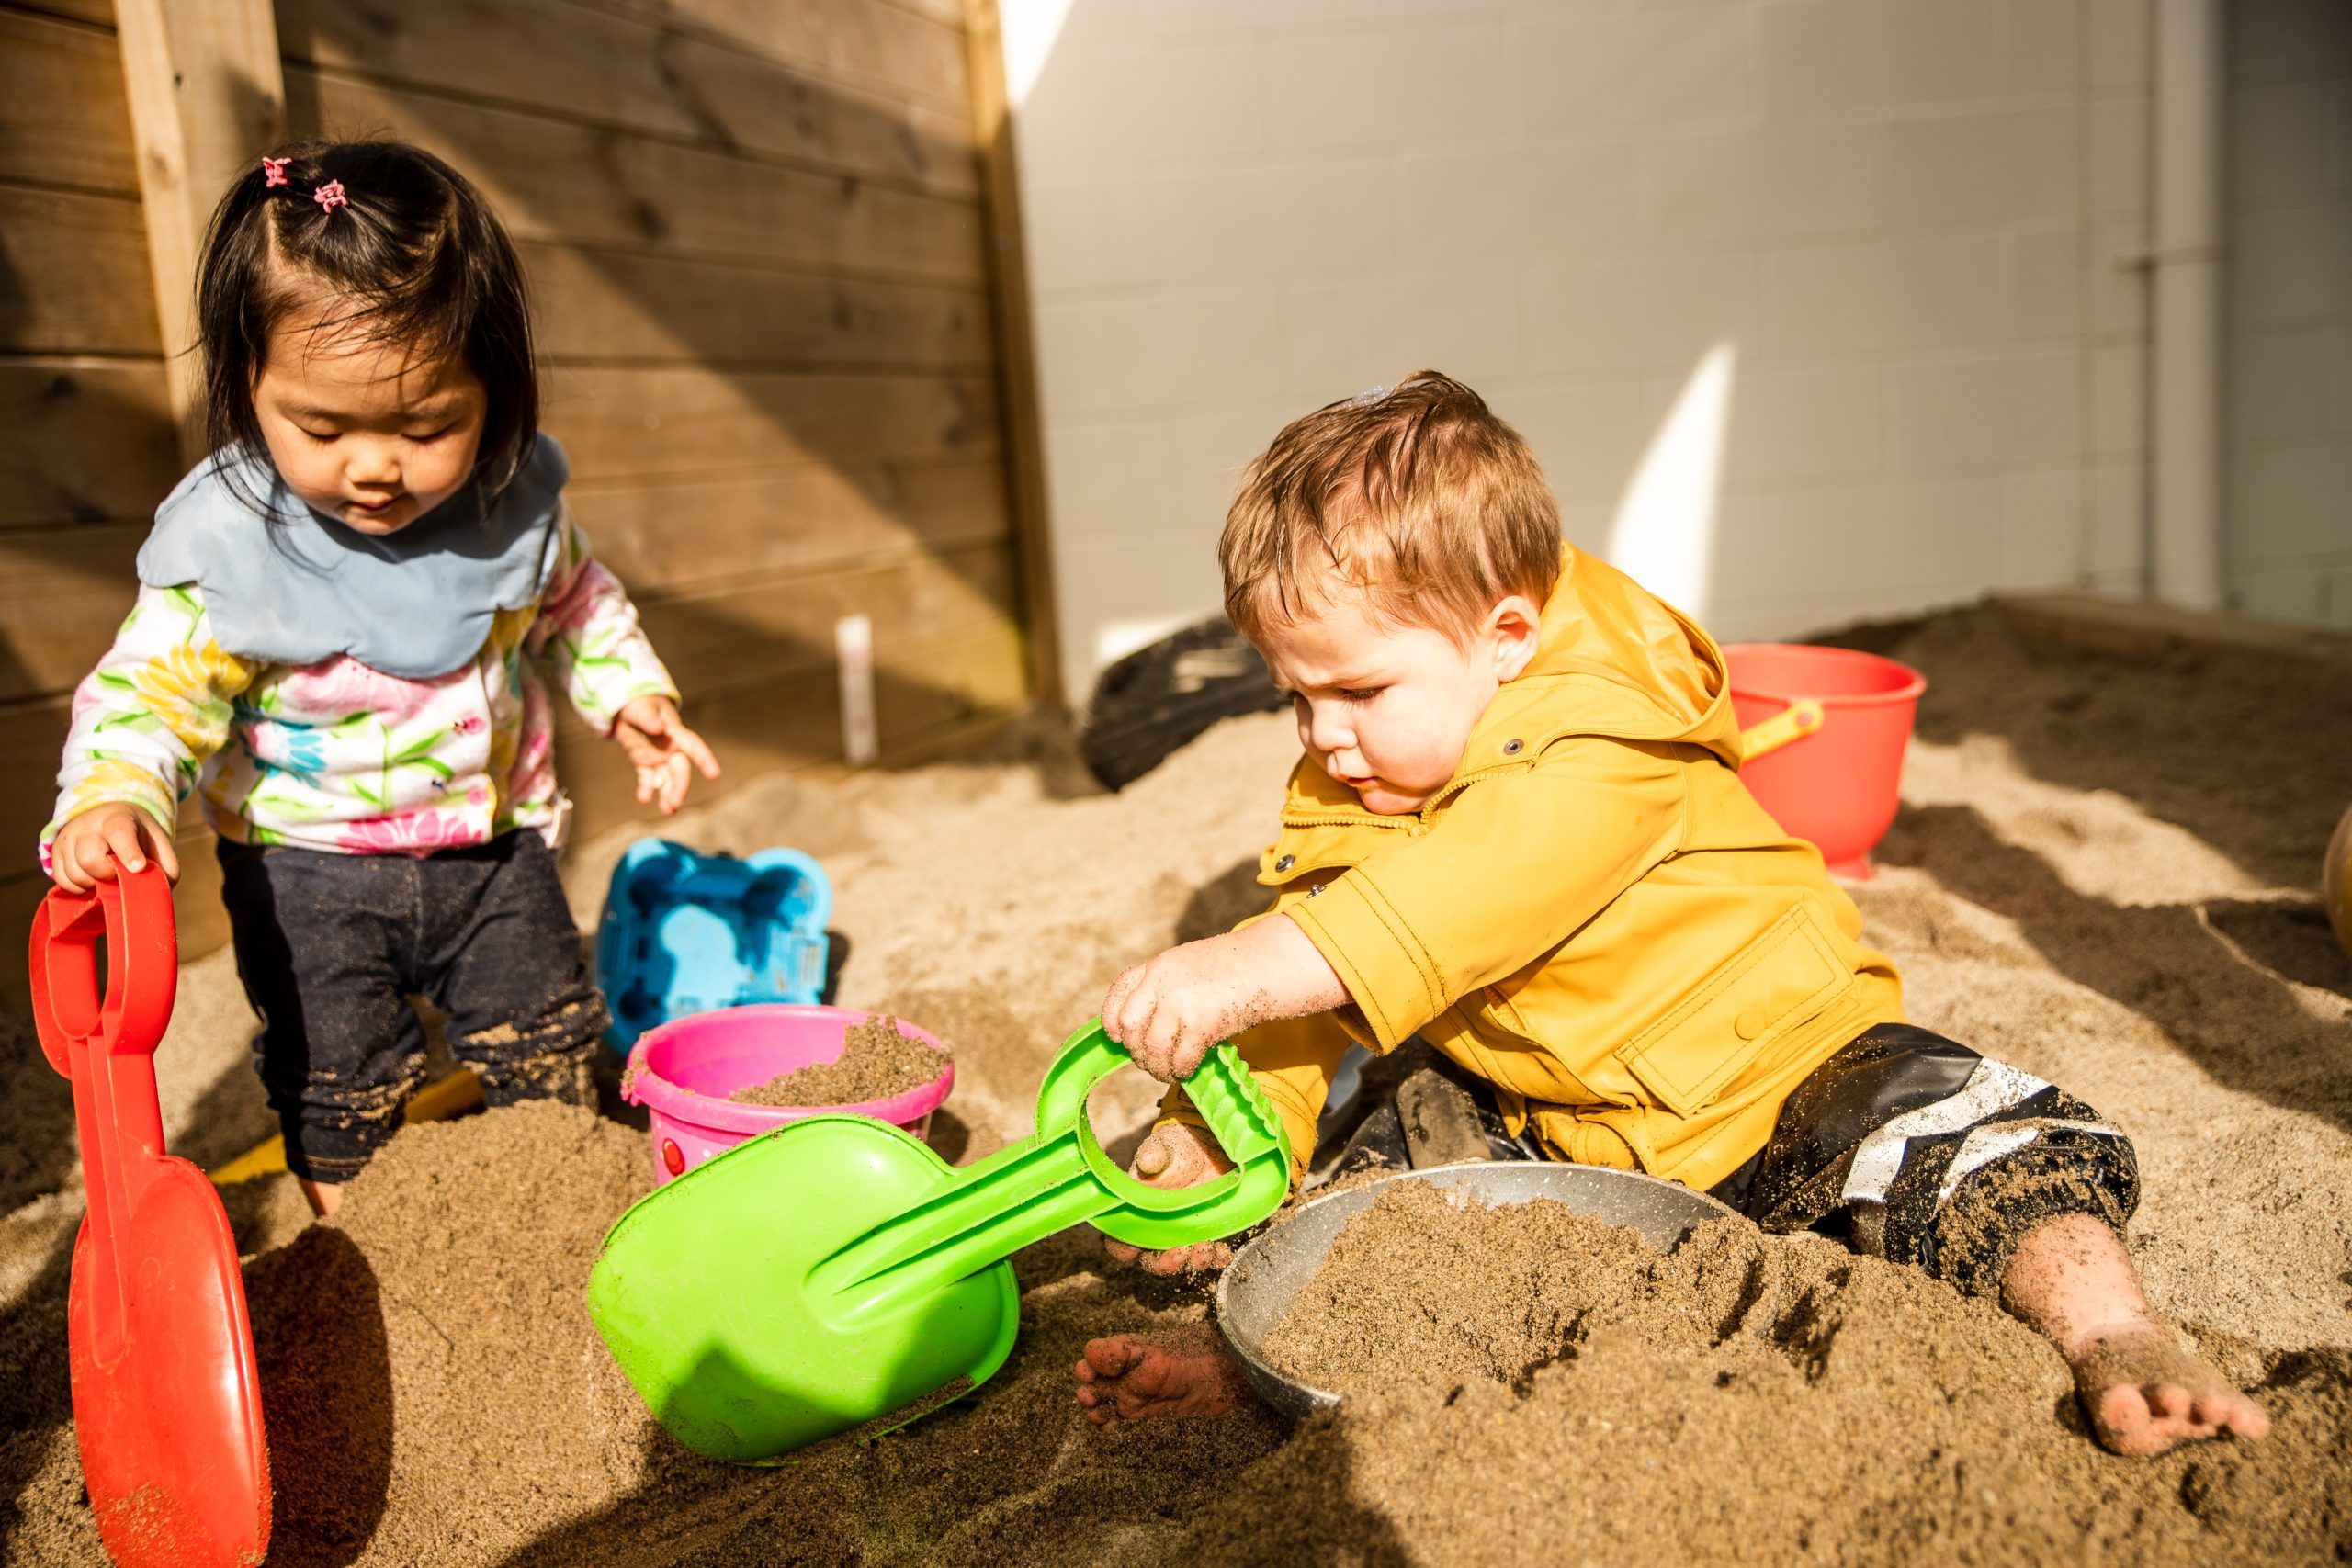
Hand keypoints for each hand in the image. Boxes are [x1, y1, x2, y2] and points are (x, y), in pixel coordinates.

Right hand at [50, 804, 178, 892]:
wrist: (109, 819)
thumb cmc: (138, 837)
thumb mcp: (158, 844)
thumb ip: (165, 866)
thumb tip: (157, 891)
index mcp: (118, 818)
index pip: (119, 832)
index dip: (128, 852)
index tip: (138, 867)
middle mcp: (87, 825)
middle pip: (90, 859)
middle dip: (107, 875)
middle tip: (118, 874)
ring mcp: (68, 838)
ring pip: (74, 874)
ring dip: (93, 884)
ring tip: (105, 876)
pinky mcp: (54, 852)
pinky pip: (62, 880)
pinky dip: (79, 887)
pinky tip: (92, 879)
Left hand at [613, 695, 719, 814]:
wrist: (628, 707)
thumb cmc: (639, 704)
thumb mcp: (641, 708)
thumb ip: (648, 718)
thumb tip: (658, 728)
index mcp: (675, 732)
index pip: (693, 746)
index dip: (705, 759)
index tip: (715, 774)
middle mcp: (671, 748)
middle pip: (680, 770)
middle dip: (679, 788)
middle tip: (674, 805)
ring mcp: (659, 757)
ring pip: (667, 779)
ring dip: (667, 795)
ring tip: (667, 811)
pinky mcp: (645, 763)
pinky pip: (648, 779)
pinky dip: (646, 789)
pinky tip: (644, 798)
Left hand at [1102, 915, 1347, 1083]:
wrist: (1265, 965)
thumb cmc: (1229, 970)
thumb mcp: (1186, 967)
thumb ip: (1162, 988)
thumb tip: (1143, 1030)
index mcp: (1156, 966)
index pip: (1117, 996)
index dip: (1113, 1023)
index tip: (1121, 1038)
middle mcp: (1162, 982)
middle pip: (1128, 1026)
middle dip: (1135, 1050)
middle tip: (1149, 1060)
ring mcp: (1180, 1002)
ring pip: (1152, 1047)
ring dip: (1156, 1067)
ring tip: (1166, 1072)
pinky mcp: (1202, 1024)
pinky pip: (1181, 1058)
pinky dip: (1181, 1070)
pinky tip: (1187, 1070)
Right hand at [1102, 1123, 1236, 1274]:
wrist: (1206, 1147)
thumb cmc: (1174, 1149)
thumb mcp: (1163, 1147)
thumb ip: (1154, 1154)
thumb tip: (1148, 1161)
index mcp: (1135, 1212)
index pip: (1120, 1241)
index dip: (1124, 1249)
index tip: (1136, 1249)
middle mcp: (1155, 1229)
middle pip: (1152, 1259)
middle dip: (1166, 1263)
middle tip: (1180, 1253)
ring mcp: (1181, 1233)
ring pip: (1182, 1260)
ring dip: (1193, 1262)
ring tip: (1206, 1249)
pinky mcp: (1204, 1233)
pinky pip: (1208, 1254)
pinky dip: (1216, 1258)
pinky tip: (1224, 1253)